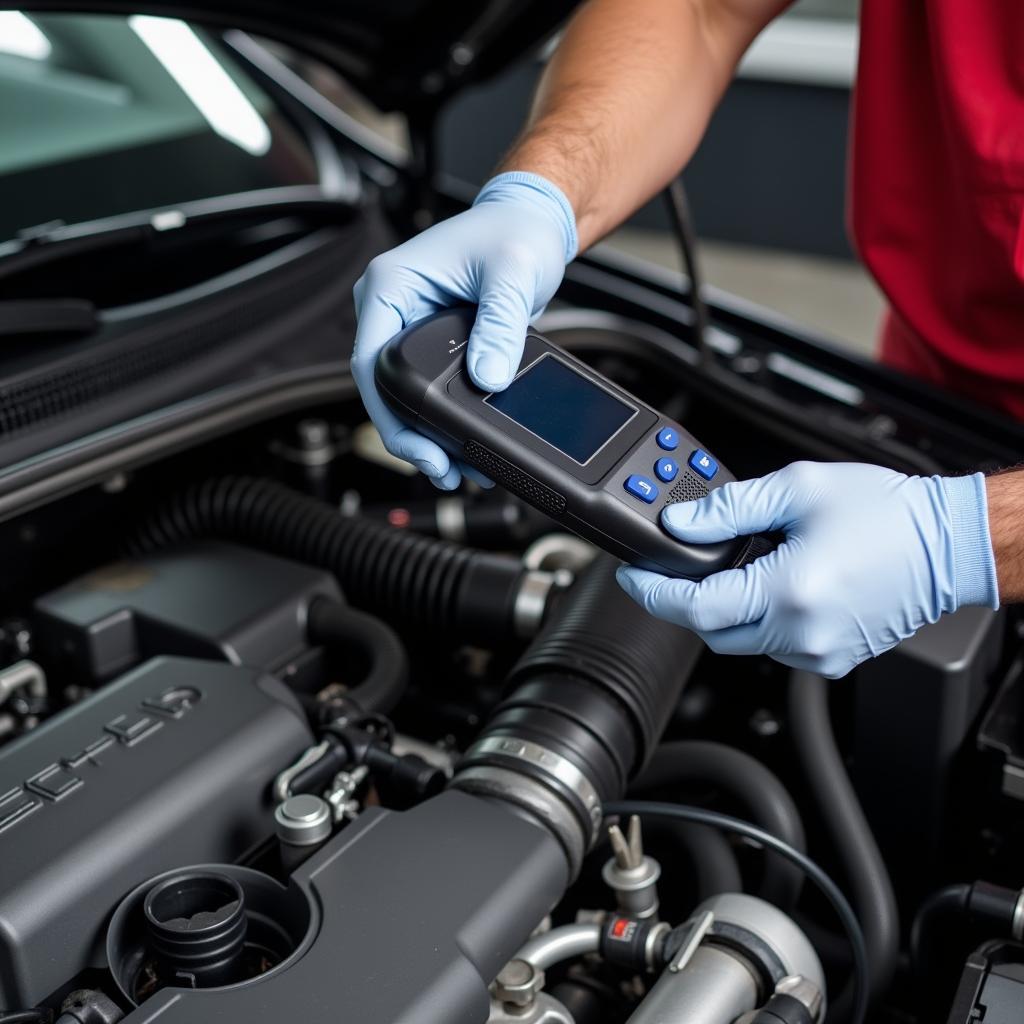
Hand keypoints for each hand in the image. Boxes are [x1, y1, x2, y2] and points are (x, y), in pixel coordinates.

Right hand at [352, 172, 576, 488]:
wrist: (533, 224)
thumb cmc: (514, 232)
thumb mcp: (512, 275)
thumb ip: (499, 326)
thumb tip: (489, 377)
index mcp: (390, 286)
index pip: (371, 363)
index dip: (390, 414)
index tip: (420, 448)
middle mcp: (391, 310)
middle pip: (384, 390)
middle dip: (410, 435)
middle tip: (443, 469)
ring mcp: (410, 331)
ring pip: (405, 397)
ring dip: (428, 435)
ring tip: (459, 470)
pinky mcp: (434, 347)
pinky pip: (429, 391)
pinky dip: (445, 421)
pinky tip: (466, 448)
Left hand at [617, 462, 997, 677]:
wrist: (949, 545)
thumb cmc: (887, 514)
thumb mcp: (798, 490)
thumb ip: (729, 509)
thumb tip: (682, 523)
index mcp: (788, 592)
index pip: (693, 608)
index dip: (653, 592)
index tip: (632, 574)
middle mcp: (801, 633)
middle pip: (711, 631)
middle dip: (686, 601)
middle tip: (677, 567)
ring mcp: (818, 652)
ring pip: (741, 642)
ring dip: (725, 610)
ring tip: (737, 567)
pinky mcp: (833, 658)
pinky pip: (774, 646)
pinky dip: (760, 619)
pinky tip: (773, 586)